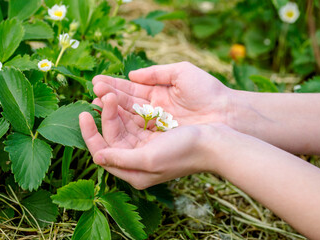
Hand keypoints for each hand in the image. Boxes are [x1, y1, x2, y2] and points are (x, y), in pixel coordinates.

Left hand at [79, 92, 219, 188]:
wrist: (214, 143)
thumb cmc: (184, 152)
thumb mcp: (150, 159)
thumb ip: (121, 159)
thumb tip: (97, 157)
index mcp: (134, 172)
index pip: (102, 153)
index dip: (90, 134)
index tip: (84, 113)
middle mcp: (137, 161)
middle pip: (112, 137)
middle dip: (105, 116)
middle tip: (102, 95)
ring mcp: (146, 148)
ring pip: (122, 127)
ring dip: (114, 111)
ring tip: (107, 92)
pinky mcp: (155, 136)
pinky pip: (134, 122)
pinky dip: (126, 110)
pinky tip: (121, 99)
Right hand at [92, 62, 232, 125]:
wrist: (227, 114)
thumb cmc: (208, 92)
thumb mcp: (183, 73)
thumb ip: (156, 72)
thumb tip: (131, 74)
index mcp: (159, 94)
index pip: (131, 90)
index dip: (114, 86)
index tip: (97, 82)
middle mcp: (154, 112)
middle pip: (126, 106)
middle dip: (108, 99)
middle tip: (93, 92)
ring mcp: (156, 127)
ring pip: (127, 120)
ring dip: (111, 112)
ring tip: (95, 102)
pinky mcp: (158, 141)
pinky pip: (136, 134)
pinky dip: (122, 128)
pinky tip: (107, 121)